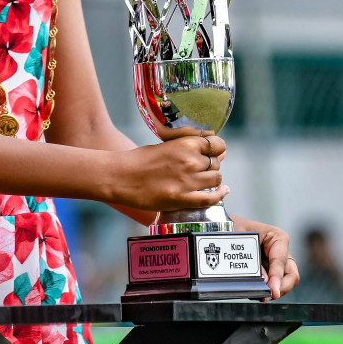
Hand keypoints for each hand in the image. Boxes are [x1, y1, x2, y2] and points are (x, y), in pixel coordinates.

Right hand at [100, 127, 227, 212]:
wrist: (120, 177)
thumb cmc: (139, 160)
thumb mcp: (165, 146)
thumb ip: (190, 149)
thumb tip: (220, 153)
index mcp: (184, 144)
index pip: (217, 144)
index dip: (217, 148)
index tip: (212, 152)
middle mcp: (189, 161)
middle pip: (216, 163)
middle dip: (210, 165)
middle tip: (200, 168)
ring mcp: (187, 181)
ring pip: (216, 179)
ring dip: (212, 180)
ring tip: (203, 180)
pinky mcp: (182, 199)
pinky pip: (211, 199)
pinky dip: (219, 195)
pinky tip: (222, 192)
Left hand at [230, 215, 299, 299]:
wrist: (221, 223)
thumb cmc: (231, 225)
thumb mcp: (238, 237)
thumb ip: (251, 257)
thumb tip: (264, 279)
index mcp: (277, 237)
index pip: (281, 261)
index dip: (278, 277)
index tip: (273, 290)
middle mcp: (280, 250)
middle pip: (291, 275)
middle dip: (281, 287)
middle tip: (268, 296)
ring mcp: (275, 261)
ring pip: (284, 282)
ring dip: (273, 290)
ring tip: (259, 295)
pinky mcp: (268, 269)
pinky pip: (272, 283)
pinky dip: (266, 289)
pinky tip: (255, 292)